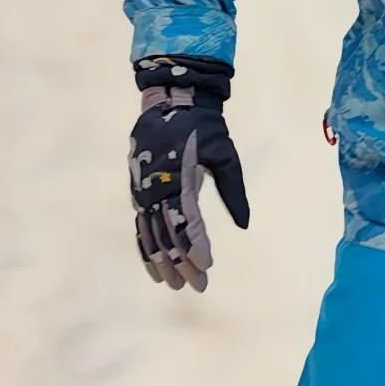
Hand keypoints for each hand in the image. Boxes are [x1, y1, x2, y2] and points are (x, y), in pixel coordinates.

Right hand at [128, 56, 248, 291]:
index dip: (195, 247)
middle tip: (198, 286)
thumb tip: (244, 224)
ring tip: (175, 285)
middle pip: (166, 234)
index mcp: (177, 178)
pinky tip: (155, 266)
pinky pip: (141, 225)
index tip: (207, 266)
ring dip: (162, 261)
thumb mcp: (224, 154)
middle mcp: (154, 187)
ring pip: (150, 234)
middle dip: (181, 263)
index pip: (185, 222)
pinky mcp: (139, 189)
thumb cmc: (203, 126)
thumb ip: (233, 190)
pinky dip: (146, 247)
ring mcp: (143, 189)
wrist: (172, 99)